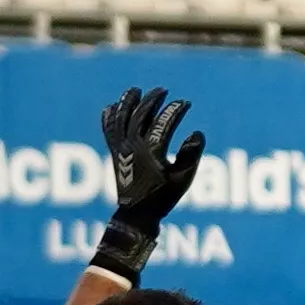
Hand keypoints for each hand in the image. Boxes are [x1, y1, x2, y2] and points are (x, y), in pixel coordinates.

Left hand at [91, 85, 200, 278]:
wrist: (136, 214)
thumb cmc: (163, 197)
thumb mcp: (183, 179)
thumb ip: (191, 155)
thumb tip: (196, 133)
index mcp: (151, 153)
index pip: (163, 123)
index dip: (175, 110)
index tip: (185, 102)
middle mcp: (132, 147)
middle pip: (140, 115)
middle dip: (152, 100)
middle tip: (163, 90)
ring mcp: (120, 148)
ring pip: (121, 118)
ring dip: (127, 101)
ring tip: (135, 90)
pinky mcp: (113, 152)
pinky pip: (108, 130)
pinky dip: (109, 116)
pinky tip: (112, 106)